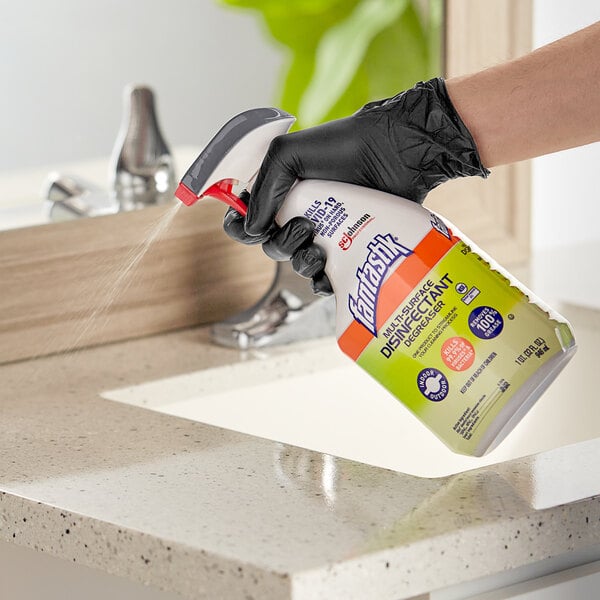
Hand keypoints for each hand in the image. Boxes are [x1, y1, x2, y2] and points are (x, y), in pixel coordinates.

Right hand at [224, 78, 488, 294]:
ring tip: (321, 248)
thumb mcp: (288, 154)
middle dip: (281, 243)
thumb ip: (263, 188)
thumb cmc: (342, 147)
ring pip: (297, 264)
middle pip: (271, 247)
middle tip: (305, 226)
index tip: (249, 226)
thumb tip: (252, 228)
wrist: (392, 154)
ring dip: (301, 262)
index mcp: (279, 194)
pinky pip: (326, 279)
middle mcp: (298, 215)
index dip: (239, 227)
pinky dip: (323, 282)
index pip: (245, 219)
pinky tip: (331, 274)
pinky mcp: (348, 250)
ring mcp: (324, 234)